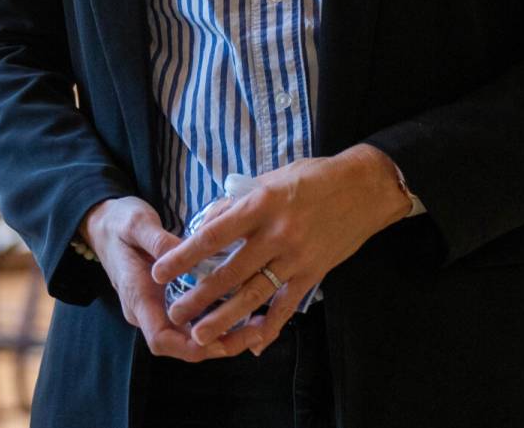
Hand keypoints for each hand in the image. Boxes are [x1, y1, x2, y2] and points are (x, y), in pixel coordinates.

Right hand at [82, 196, 247, 361]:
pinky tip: (243, 313)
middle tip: (257, 333)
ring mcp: (155, 309)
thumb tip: (184, 252)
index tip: (222, 338)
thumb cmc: (118, 222)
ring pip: (190, 339)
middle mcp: (145, 310)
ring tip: (259, 326)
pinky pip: (191, 324)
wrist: (101, 223)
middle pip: (182, 346)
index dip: (192, 346)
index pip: (161, 338)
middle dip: (220, 346)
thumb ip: (158, 240)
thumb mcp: (136, 223)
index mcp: (137, 295)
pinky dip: (217, 325)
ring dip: (224, 338)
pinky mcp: (164, 303)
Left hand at [147, 145, 412, 351]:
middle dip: (199, 297)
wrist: (364, 188)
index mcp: (260, 205)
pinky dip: (269, 327)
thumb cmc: (311, 178)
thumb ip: (235, 204)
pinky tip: (252, 344)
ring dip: (225, 318)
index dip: (184, 256)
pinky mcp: (314, 274)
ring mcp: (296, 258)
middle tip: (173, 313)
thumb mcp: (268, 179)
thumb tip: (204, 224)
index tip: (159, 271)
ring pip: (255, 295)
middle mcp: (277, 234)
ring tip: (201, 334)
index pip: (213, 235)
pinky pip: (287, 306)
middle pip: (230, 272)